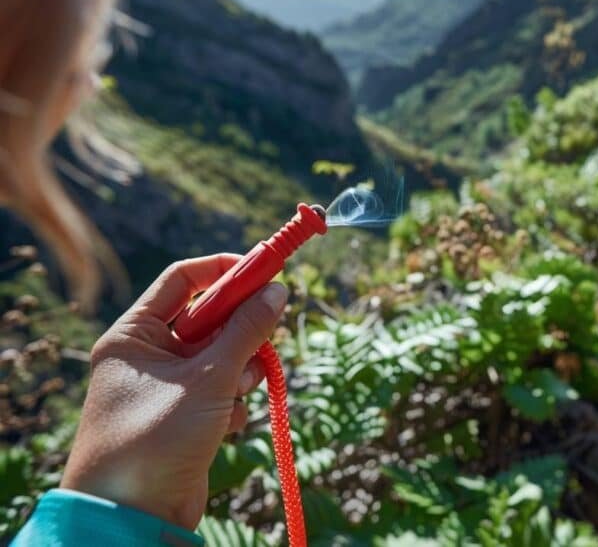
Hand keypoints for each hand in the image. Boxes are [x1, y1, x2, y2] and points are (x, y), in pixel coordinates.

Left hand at [61, 254, 287, 529]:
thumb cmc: (155, 440)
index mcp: (134, 334)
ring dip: (241, 369)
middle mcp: (146, 355)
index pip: (183, 279)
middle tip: (269, 331)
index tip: (266, 271)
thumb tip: (277, 291)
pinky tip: (227, 423)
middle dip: (242, 328)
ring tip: (242, 389)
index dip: (226, 271)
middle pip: (208, 317)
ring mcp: (165, 386)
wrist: (131, 516)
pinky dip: (232, 401)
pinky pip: (220, 389)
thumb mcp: (209, 378)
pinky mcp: (182, 416)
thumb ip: (247, 331)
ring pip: (221, 355)